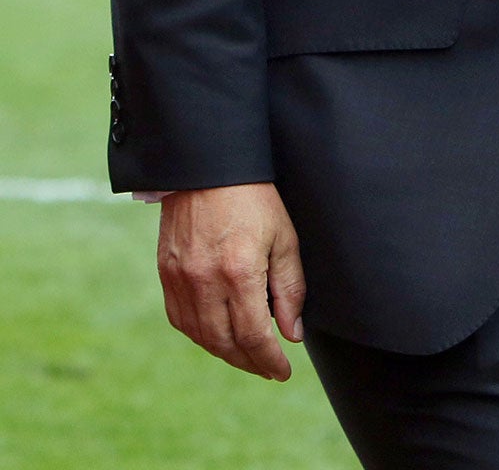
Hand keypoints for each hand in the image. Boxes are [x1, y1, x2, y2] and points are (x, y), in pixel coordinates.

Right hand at [156, 182, 305, 380]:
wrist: (208, 170)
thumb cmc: (255, 199)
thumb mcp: (285, 238)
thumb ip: (290, 289)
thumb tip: (291, 334)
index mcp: (238, 272)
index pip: (253, 334)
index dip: (269, 359)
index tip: (282, 371)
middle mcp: (204, 281)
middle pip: (225, 342)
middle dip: (249, 362)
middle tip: (268, 369)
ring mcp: (179, 279)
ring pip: (200, 336)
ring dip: (225, 353)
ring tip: (248, 357)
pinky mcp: (165, 274)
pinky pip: (181, 319)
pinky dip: (201, 335)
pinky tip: (218, 336)